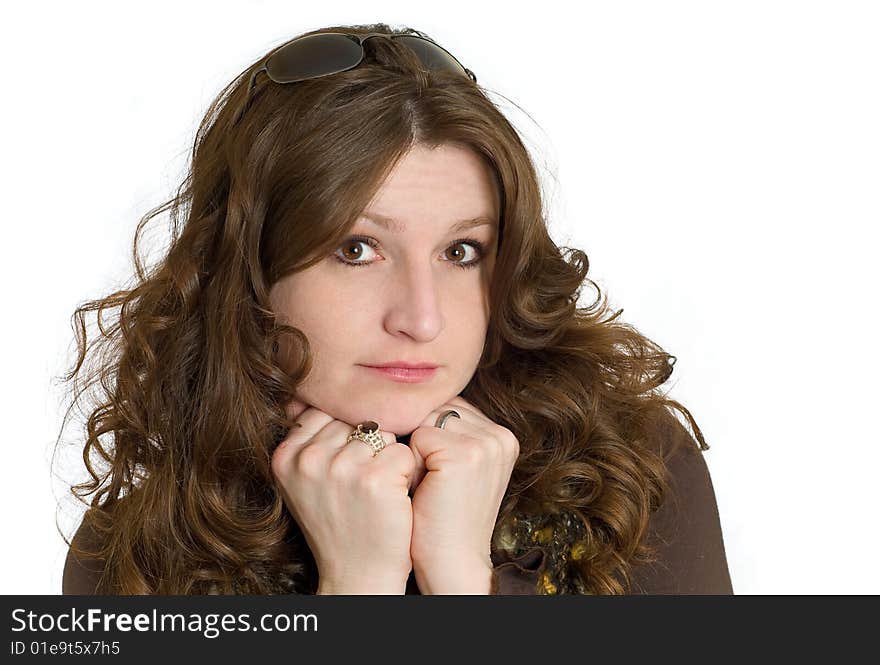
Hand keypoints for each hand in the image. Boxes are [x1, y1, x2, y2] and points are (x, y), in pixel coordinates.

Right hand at [271, 397, 416, 593]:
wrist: (358, 574)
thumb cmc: (339, 522)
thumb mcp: (306, 479)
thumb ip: (308, 437)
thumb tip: (320, 386)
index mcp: (285, 455)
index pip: (326, 411)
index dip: (345, 437)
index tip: (345, 470)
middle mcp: (308, 459)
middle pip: (355, 419)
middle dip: (367, 446)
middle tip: (360, 486)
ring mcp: (340, 468)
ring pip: (382, 432)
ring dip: (388, 459)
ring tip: (375, 493)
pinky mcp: (375, 478)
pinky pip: (403, 451)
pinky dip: (406, 472)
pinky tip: (393, 498)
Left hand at [407, 395, 519, 593]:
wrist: (453, 564)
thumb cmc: (443, 519)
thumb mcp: (458, 470)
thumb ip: (452, 433)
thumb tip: (414, 396)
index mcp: (502, 436)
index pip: (449, 407)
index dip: (430, 436)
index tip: (438, 475)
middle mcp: (500, 435)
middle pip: (436, 408)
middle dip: (422, 439)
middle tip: (432, 483)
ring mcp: (485, 443)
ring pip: (425, 419)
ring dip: (415, 450)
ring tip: (428, 486)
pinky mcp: (464, 453)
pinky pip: (417, 436)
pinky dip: (411, 462)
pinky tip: (424, 490)